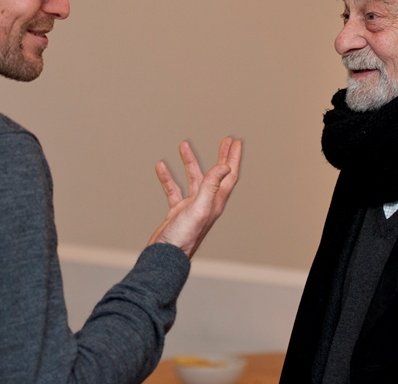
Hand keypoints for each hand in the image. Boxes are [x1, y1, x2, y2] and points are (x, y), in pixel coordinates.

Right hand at [148, 137, 242, 257]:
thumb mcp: (199, 207)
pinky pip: (173, 190)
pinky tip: (161, 167)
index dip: (233, 158)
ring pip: (193, 179)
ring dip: (190, 162)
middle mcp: (206, 203)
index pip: (229, 175)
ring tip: (184, 145)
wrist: (166, 257)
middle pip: (216, 174)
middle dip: (221, 156)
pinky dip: (168, 177)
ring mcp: (192, 207)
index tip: (236, 142)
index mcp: (215, 201)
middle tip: (226, 141)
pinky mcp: (177, 212)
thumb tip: (226, 167)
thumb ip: (211, 186)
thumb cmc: (184, 236)